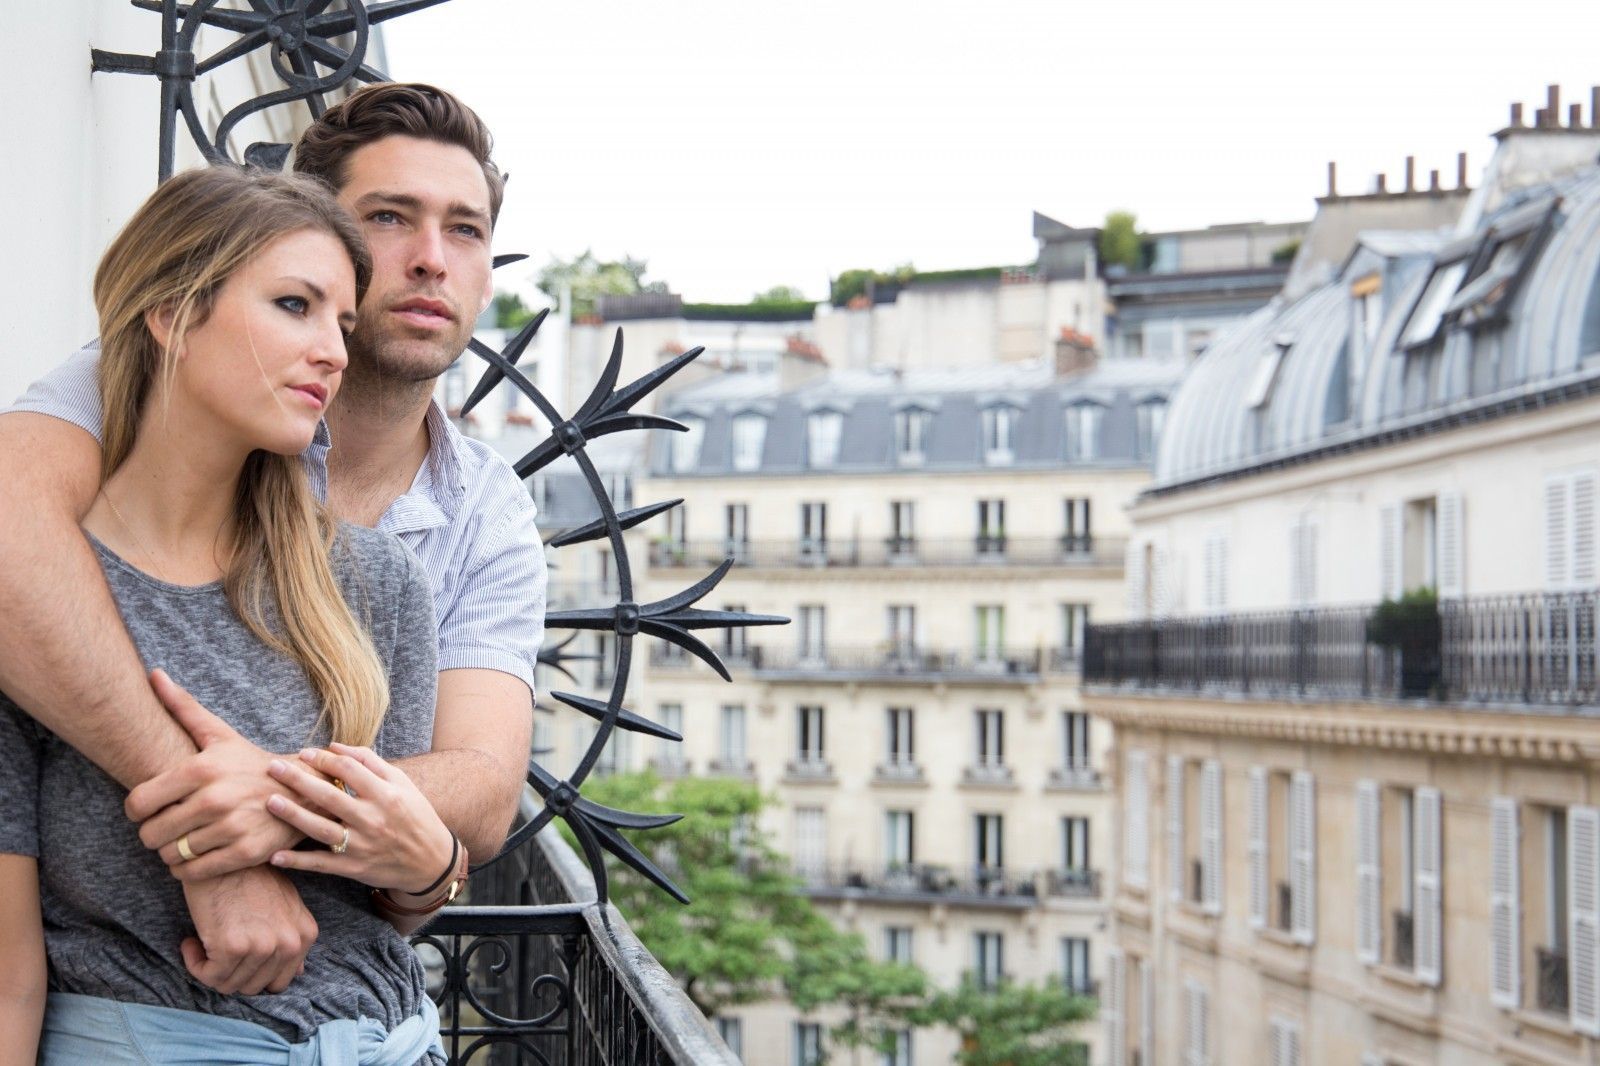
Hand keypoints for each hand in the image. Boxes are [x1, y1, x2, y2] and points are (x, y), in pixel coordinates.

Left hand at [125, 669, 306, 879]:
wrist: (305, 790)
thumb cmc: (252, 763)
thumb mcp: (220, 735)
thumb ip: (183, 708)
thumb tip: (153, 674)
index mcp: (202, 769)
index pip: (137, 803)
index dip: (136, 810)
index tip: (148, 809)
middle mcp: (215, 798)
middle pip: (150, 833)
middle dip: (153, 833)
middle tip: (166, 827)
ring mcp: (231, 827)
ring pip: (170, 855)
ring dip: (171, 852)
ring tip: (184, 840)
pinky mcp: (244, 852)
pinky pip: (192, 872)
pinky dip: (186, 870)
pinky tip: (195, 856)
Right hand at [181, 866, 317, 994]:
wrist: (223, 855)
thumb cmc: (249, 878)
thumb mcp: (284, 905)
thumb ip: (291, 937)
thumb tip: (298, 972)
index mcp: (305, 935)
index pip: (280, 980)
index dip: (253, 972)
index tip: (235, 953)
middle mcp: (290, 943)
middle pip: (254, 986)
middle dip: (232, 974)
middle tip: (215, 951)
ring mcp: (264, 946)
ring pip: (230, 985)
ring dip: (210, 969)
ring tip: (202, 943)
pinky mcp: (234, 946)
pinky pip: (210, 977)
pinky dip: (195, 964)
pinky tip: (191, 942)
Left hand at [267, 743, 455, 894]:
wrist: (431, 862)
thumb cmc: (415, 816)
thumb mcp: (402, 784)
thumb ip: (370, 763)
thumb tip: (335, 747)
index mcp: (386, 795)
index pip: (349, 770)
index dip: (323, 759)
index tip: (303, 753)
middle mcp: (373, 819)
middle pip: (329, 796)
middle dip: (298, 780)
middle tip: (272, 768)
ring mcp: (362, 846)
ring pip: (322, 829)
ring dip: (294, 816)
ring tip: (270, 802)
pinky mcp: (354, 868)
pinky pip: (321, 864)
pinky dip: (298, 862)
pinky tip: (275, 856)